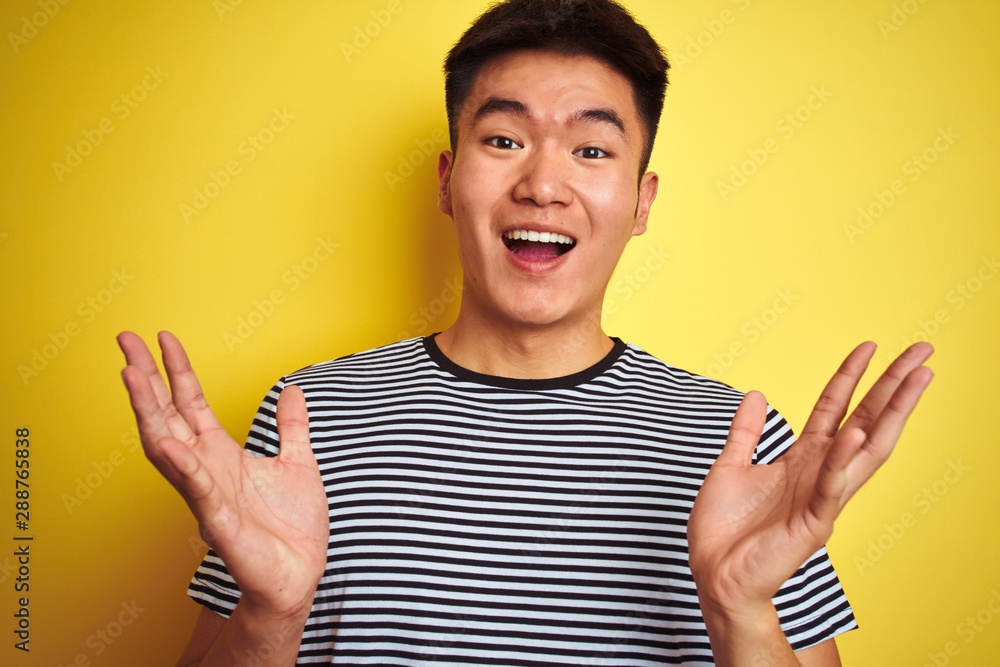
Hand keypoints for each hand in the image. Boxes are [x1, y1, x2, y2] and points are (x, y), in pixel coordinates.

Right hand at [118, 331, 328, 617]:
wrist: (301, 574)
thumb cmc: (292, 527)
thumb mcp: (298, 463)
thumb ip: (290, 427)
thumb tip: (292, 390)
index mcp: (221, 455)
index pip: (189, 403)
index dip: (176, 370)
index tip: (162, 337)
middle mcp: (205, 470)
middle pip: (166, 417)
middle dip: (145, 379)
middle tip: (125, 340)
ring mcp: (207, 496)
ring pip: (167, 448)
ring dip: (148, 412)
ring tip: (131, 375)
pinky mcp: (218, 523)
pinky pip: (197, 490)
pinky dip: (182, 466)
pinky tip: (168, 443)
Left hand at [687, 341, 933, 615]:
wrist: (713, 574)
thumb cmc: (724, 529)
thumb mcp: (730, 467)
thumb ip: (746, 432)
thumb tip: (757, 393)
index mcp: (801, 461)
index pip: (834, 410)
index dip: (851, 377)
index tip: (870, 346)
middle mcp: (818, 475)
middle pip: (866, 422)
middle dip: (894, 387)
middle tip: (922, 352)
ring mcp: (820, 499)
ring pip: (865, 451)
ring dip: (891, 413)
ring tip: (913, 379)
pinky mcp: (812, 524)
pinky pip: (830, 487)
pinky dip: (842, 460)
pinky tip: (855, 433)